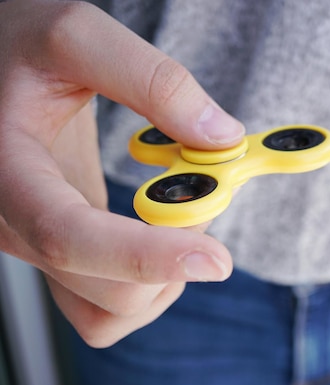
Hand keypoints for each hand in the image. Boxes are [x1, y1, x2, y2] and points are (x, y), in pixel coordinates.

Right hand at [0, 1, 243, 346]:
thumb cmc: (21, 48)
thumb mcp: (78, 39)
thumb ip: (153, 82)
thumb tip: (220, 137)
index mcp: (7, 171)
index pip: (69, 237)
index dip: (145, 256)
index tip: (214, 259)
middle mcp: (15, 225)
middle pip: (107, 291)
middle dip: (178, 255)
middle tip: (205, 195)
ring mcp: (37, 248)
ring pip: (112, 312)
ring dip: (168, 280)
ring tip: (182, 215)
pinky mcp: (60, 254)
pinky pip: (108, 308)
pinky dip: (152, 288)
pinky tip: (162, 238)